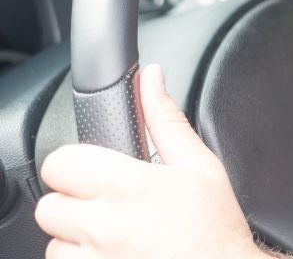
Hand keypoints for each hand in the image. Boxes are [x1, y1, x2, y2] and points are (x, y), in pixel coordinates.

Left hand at [36, 64, 265, 258]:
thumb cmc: (215, 228)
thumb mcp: (200, 166)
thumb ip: (166, 120)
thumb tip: (150, 79)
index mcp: (131, 186)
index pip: (61, 163)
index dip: (75, 164)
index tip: (93, 172)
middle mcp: (106, 225)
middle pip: (49, 205)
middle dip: (74, 203)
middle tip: (107, 206)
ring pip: (54, 242)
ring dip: (76, 239)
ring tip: (113, 237)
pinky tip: (114, 255)